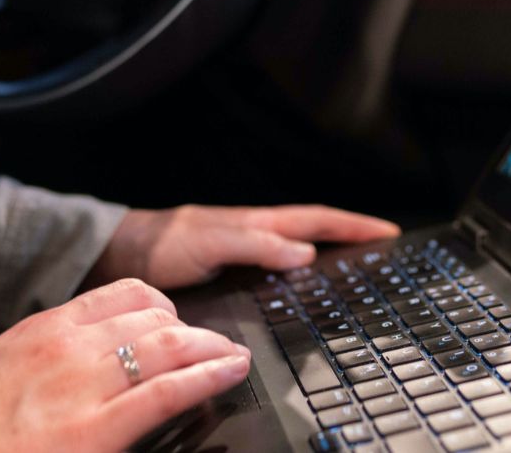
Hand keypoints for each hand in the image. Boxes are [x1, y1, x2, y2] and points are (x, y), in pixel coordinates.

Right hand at [0, 279, 251, 452]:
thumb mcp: (2, 375)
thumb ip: (48, 362)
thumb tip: (91, 367)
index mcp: (43, 329)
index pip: (125, 294)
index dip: (165, 309)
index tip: (180, 324)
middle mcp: (67, 346)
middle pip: (157, 316)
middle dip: (194, 331)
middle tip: (214, 347)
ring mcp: (83, 386)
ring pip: (171, 344)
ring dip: (210, 349)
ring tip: (230, 358)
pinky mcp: (96, 431)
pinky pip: (169, 390)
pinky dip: (210, 375)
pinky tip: (230, 371)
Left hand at [89, 204, 400, 288]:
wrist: (122, 255)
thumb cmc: (162, 243)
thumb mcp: (211, 242)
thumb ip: (256, 245)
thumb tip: (305, 253)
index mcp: (258, 223)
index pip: (318, 220)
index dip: (354, 226)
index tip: (388, 232)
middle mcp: (257, 234)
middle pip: (316, 231)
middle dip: (353, 235)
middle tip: (386, 245)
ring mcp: (246, 251)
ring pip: (300, 248)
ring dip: (331, 251)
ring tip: (359, 262)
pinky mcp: (233, 270)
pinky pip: (279, 268)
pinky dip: (302, 272)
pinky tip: (305, 289)